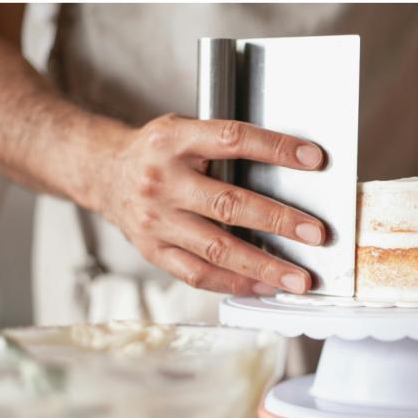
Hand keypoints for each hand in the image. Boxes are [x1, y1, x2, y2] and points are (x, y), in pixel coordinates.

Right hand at [89, 113, 327, 294]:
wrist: (102, 172)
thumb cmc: (157, 152)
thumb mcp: (184, 131)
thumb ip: (225, 146)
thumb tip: (288, 169)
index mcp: (175, 141)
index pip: (232, 139)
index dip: (275, 148)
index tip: (313, 159)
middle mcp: (163, 181)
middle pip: (228, 204)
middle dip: (278, 221)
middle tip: (315, 233)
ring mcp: (156, 220)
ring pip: (216, 249)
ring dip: (263, 266)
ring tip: (297, 278)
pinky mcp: (153, 251)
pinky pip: (197, 274)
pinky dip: (234, 283)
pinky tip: (263, 286)